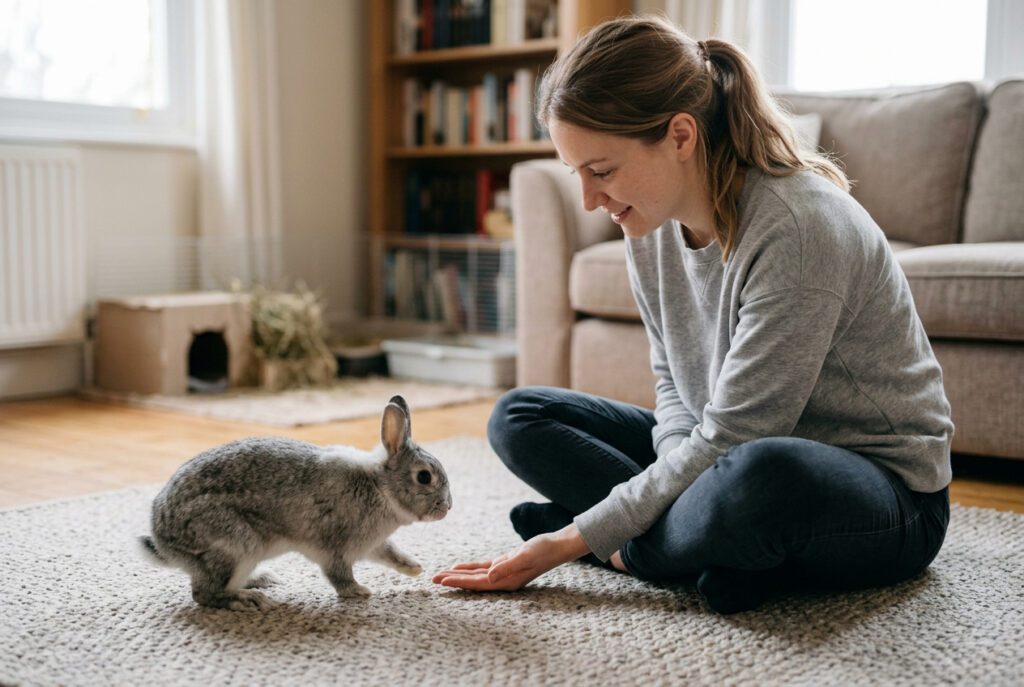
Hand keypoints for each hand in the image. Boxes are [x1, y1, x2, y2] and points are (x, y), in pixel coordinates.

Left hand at [432, 524, 589, 591]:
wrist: (557, 546)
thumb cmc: (543, 550)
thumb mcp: (525, 556)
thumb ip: (507, 566)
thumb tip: (490, 576)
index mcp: (506, 582)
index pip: (476, 583)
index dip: (457, 582)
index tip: (441, 581)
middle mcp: (502, 580)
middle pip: (472, 582)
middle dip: (452, 580)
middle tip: (431, 580)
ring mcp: (503, 574)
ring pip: (475, 575)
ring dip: (458, 575)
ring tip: (440, 576)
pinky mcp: (505, 564)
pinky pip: (483, 568)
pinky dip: (470, 568)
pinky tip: (459, 567)